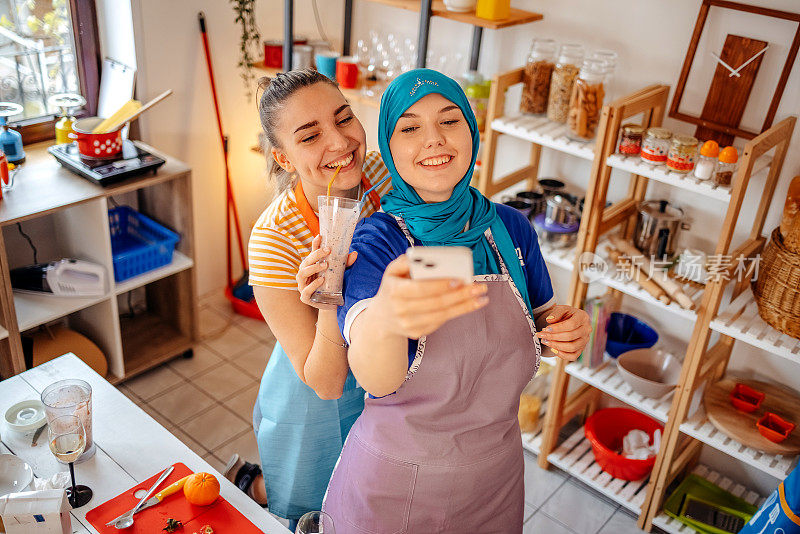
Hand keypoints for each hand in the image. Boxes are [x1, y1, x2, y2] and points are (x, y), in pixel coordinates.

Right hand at [297, 234, 356, 309]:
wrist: (331, 304)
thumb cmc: (333, 285)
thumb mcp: (340, 273)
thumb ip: (346, 264)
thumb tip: (355, 254)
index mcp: (311, 266)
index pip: (312, 253)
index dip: (315, 244)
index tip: (320, 236)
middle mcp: (304, 274)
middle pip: (306, 261)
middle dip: (316, 255)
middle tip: (328, 250)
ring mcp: (302, 286)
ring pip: (302, 273)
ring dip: (313, 267)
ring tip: (325, 265)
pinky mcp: (305, 298)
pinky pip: (306, 290)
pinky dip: (313, 284)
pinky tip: (321, 280)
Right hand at [372, 255, 487, 339]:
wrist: (381, 318)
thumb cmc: (393, 288)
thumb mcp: (392, 272)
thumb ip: (405, 261)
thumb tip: (422, 256)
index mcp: (394, 291)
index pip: (421, 288)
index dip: (441, 285)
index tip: (460, 279)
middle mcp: (400, 310)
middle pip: (436, 303)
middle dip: (461, 295)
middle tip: (479, 287)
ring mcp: (408, 324)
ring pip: (442, 315)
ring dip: (465, 306)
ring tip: (482, 298)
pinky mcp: (417, 333)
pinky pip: (440, 322)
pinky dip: (457, 312)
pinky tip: (470, 305)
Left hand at [535, 305, 591, 360]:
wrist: (569, 319)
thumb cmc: (565, 314)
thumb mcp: (561, 309)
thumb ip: (555, 313)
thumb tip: (549, 320)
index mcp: (583, 317)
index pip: (571, 324)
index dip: (558, 328)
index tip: (546, 329)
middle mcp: (587, 329)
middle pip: (570, 336)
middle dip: (553, 337)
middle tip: (541, 335)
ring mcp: (585, 340)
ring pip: (572, 347)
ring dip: (556, 346)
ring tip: (545, 341)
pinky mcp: (581, 348)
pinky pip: (573, 356)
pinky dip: (562, 355)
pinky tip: (552, 349)